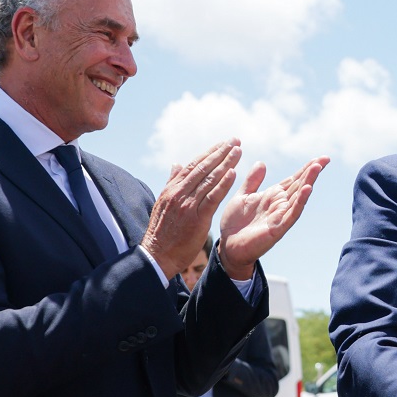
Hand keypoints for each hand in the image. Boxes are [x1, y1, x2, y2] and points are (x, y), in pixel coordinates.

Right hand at [141, 140, 241, 279]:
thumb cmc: (162, 232)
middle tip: (235, 141)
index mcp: (172, 189)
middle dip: (221, 153)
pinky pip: (212, 198)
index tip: (223, 143)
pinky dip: (223, 184)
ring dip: (225, 163)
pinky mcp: (197, 218)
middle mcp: (179, 193)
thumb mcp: (163, 203)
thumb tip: (177, 164)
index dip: (210, 153)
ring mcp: (188, 205)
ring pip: (209, 179)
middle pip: (203, 168)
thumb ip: (172, 182)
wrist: (157, 256)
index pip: (194, 165)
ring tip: (238, 151)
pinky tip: (233, 172)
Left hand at [216, 156, 328, 280]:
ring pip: (298, 197)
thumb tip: (262, 163)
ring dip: (308, 182)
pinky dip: (300, 202)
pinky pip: (292, 214)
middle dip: (312, 172)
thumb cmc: (234, 224)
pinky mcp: (277, 228)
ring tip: (317, 168)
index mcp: (272, 196)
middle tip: (325, 159)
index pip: (293, 179)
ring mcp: (280, 216)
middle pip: (299, 185)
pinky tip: (307, 189)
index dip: (305, 168)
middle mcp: (280, 205)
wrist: (227, 246)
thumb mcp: (242, 196)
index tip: (320, 158)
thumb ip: (252, 181)